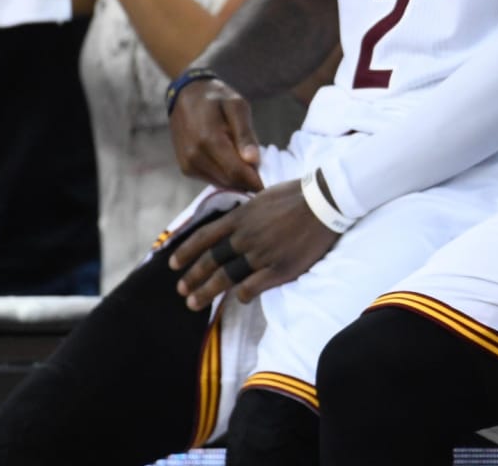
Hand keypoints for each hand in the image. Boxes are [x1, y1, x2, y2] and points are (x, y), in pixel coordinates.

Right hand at [169, 76, 263, 191]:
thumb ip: (245, 133)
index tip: (273, 186)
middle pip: (229, 181)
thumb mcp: (237, 106)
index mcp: (208, 139)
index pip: (236, 172)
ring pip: (221, 183)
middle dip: (249, 181)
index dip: (255, 181)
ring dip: (238, 180)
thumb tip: (253, 161)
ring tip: (251, 165)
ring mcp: (188, 164)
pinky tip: (235, 162)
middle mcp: (194, 156)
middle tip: (266, 174)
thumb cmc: (216, 97)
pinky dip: (226, 176)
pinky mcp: (186, 169)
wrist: (186, 95)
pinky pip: (212, 180)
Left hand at [169, 180, 337, 308]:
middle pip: (211, 261)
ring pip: (226, 278)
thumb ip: (246, 213)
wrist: (325, 201)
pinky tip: (239, 298)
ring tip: (193, 303)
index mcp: (241, 216)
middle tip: (180, 291)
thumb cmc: (297, 195)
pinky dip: (241, 295)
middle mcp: (246, 236)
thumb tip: (233, 223)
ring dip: (206, 292)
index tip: (173, 264)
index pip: (205, 237)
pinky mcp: (278, 269)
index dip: (186, 252)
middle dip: (192, 278)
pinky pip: (251, 287)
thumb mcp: (263, 197)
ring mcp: (261, 254)